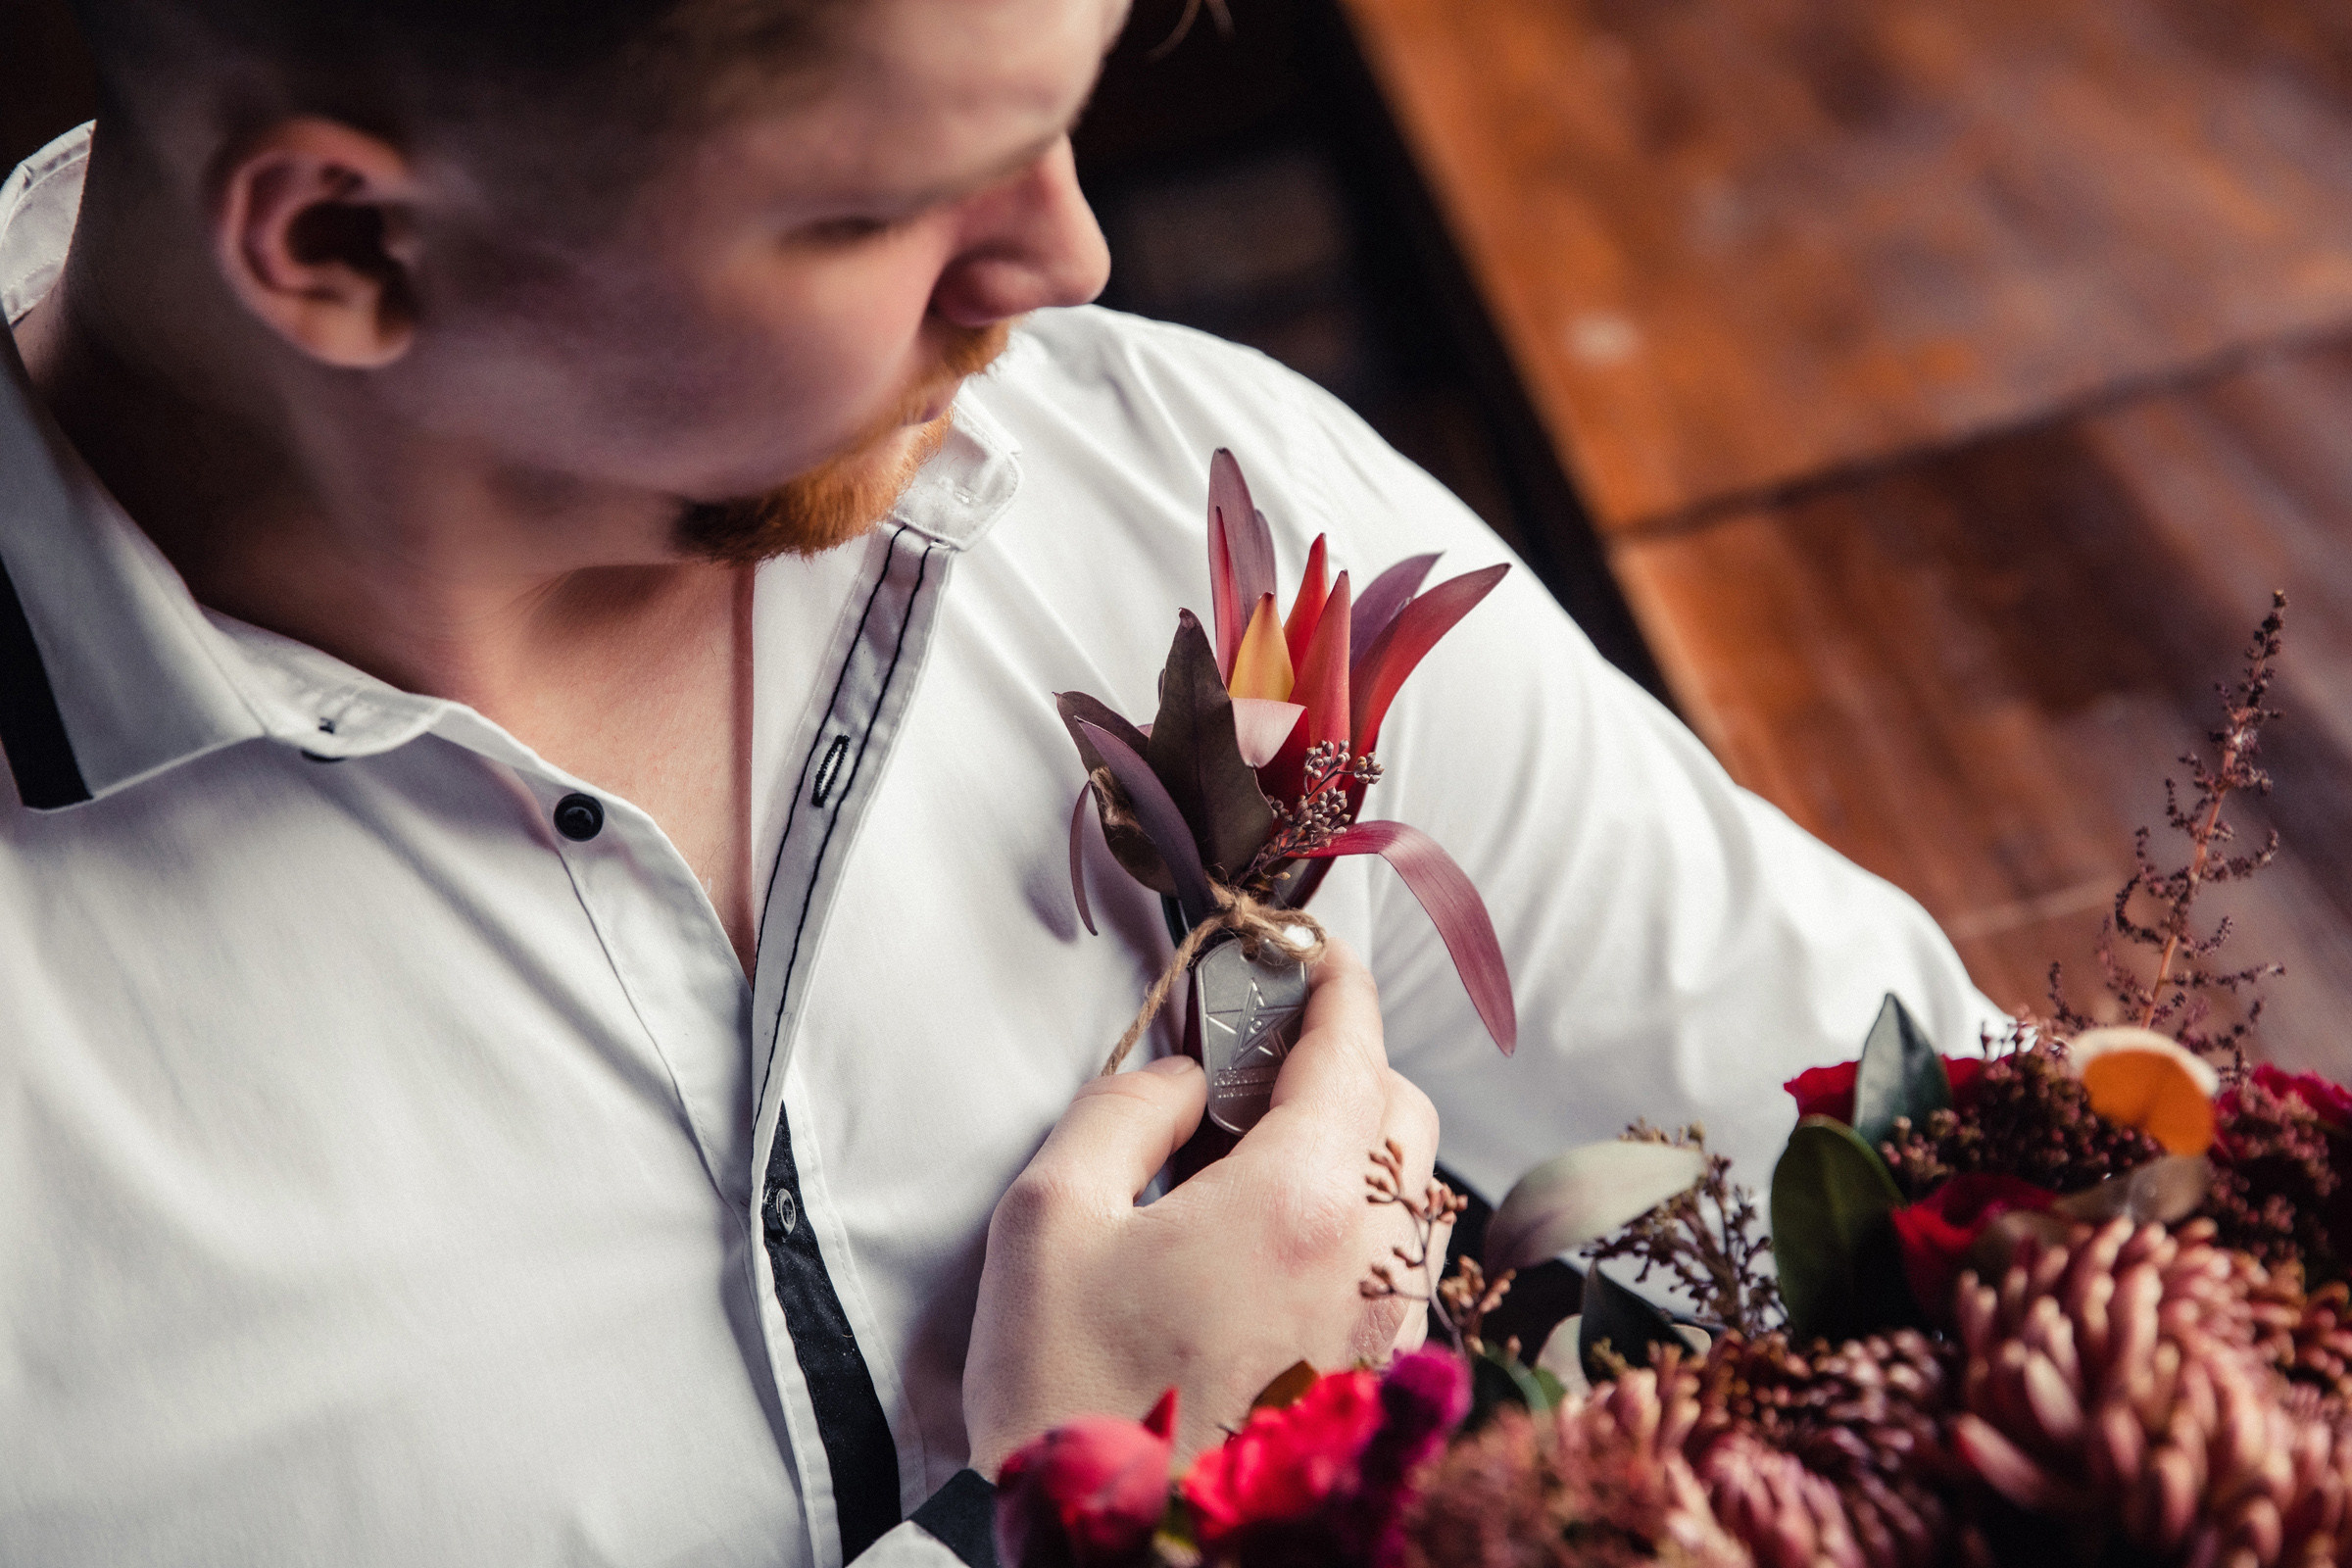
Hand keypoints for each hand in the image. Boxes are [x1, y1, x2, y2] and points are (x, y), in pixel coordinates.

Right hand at [963, 939, 1442, 1473]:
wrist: (1113, 1556)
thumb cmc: (1066, 1399)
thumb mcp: (1046, 1223)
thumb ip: (1119, 1114)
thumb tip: (1179, 1078)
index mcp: (1300, 1201)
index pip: (1353, 1051)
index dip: (1336, 986)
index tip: (1314, 957)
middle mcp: (1371, 1262)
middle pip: (1404, 1113)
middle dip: (1345, 1067)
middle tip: (1258, 1066)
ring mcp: (1386, 1331)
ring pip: (1412, 1194)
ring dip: (1356, 1150)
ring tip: (1257, 1163)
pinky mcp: (1378, 1386)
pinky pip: (1400, 1270)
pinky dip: (1359, 1227)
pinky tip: (1276, 1249)